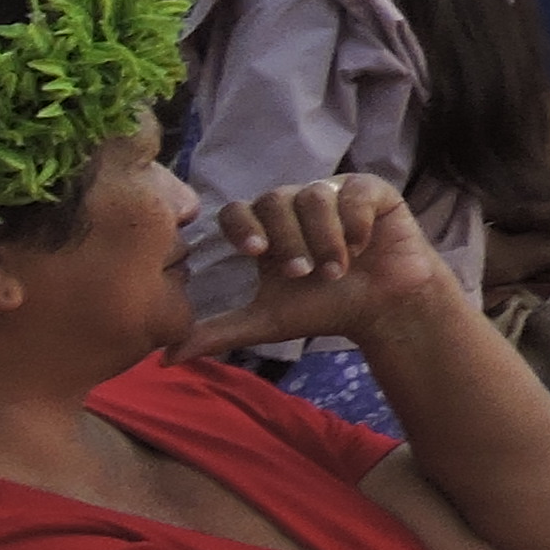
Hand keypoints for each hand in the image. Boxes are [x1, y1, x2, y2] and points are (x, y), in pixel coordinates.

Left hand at [177, 175, 466, 362]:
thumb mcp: (268, 320)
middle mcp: (294, 204)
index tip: (255, 253)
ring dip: (324, 238)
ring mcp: (332, 192)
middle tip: (304, 274)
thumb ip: (219, 332)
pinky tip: (363, 247)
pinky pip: (352, 192)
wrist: (385, 308)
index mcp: (266, 228)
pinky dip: (355, 223)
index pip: (236, 209)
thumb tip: (164, 359)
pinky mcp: (370, 189)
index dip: (242, 225)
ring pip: (313, 196)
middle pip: (274, 200)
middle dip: (289, 241)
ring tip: (337, 270)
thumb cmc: (326, 308)